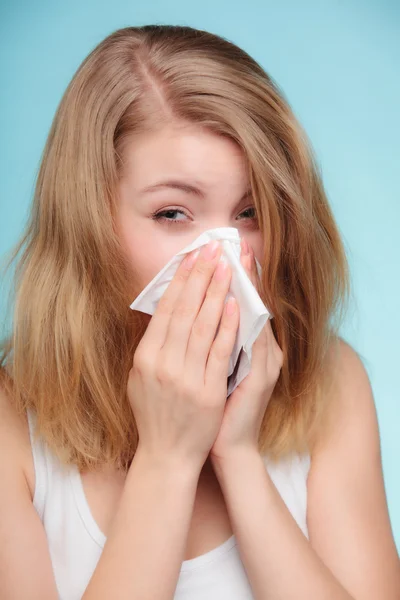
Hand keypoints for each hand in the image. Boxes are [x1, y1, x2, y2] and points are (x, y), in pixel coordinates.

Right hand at [128, 240, 239, 471]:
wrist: (168, 455)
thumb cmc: (155, 414)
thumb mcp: (141, 380)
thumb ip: (152, 349)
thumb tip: (164, 316)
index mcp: (145, 358)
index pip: (165, 310)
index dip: (180, 281)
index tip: (191, 257)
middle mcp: (162, 364)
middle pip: (185, 311)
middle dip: (200, 277)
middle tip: (212, 249)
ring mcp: (185, 378)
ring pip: (203, 325)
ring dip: (216, 293)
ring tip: (226, 266)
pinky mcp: (208, 391)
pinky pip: (220, 352)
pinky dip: (228, 326)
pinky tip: (235, 305)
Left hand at [210, 236, 282, 464]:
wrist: (229, 446)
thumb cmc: (217, 407)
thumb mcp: (216, 368)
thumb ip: (216, 340)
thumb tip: (198, 310)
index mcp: (254, 348)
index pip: (247, 305)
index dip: (240, 278)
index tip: (228, 251)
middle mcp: (265, 351)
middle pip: (253, 305)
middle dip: (241, 274)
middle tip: (232, 246)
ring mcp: (265, 364)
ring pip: (254, 319)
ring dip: (242, 290)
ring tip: (233, 262)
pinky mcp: (260, 380)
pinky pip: (252, 345)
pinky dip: (242, 325)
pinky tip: (235, 304)